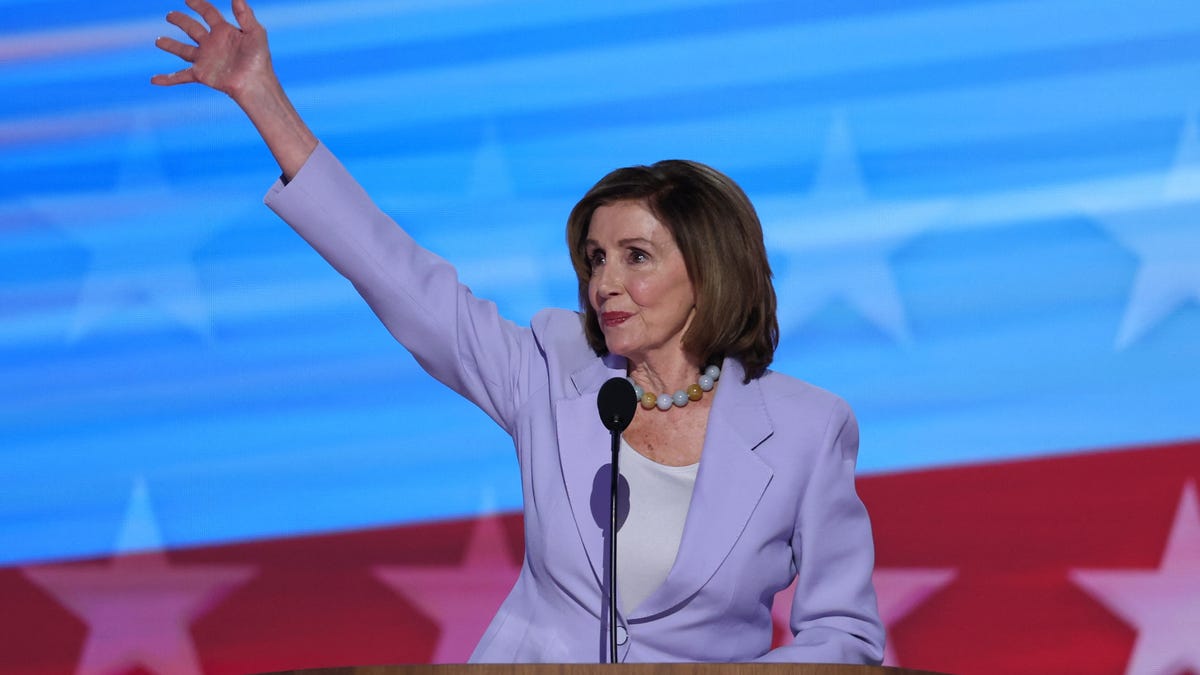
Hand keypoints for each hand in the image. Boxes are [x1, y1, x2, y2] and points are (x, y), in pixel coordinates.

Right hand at [151, 0, 271, 101]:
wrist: (255, 84)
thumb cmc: (259, 59)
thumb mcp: (255, 33)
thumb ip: (245, 14)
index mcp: (224, 31)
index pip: (208, 13)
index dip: (198, 4)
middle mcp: (213, 44)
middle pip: (192, 28)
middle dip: (181, 21)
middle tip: (170, 15)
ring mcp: (206, 59)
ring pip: (183, 50)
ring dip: (170, 45)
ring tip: (158, 41)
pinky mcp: (201, 74)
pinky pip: (181, 76)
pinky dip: (168, 79)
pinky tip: (154, 80)